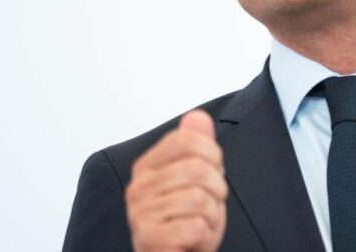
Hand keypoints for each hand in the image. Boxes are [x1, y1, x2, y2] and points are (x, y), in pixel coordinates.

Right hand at [126, 110, 227, 251]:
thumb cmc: (186, 223)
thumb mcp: (198, 180)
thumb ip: (198, 146)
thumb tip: (197, 116)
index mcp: (148, 166)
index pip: (186, 139)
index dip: (212, 154)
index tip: (213, 171)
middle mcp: (138, 188)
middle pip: (197, 169)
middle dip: (217, 190)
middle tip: (209, 205)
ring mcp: (141, 214)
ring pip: (199, 199)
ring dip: (212, 216)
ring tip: (200, 224)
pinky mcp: (150, 239)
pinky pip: (195, 226)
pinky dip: (205, 235)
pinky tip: (193, 240)